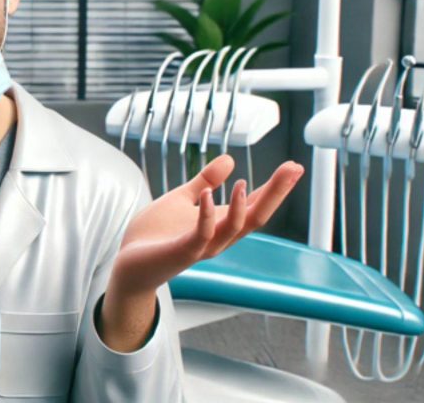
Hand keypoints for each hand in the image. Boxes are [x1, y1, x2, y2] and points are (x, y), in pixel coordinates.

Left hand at [110, 154, 304, 299]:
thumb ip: (205, 181)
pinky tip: (207, 196)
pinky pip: (201, 236)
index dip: (275, 187)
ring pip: (234, 229)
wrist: (129, 264)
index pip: (255, 205)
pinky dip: (206, 215)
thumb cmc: (155, 234)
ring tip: (243, 182)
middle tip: (293, 170)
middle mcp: (218, 237)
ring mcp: (203, 247)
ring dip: (241, 206)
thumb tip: (230, 159)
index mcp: (220, 223)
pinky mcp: (182, 252)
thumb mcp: (182, 198)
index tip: (294, 167)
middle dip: (275, 194)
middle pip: (256, 217)